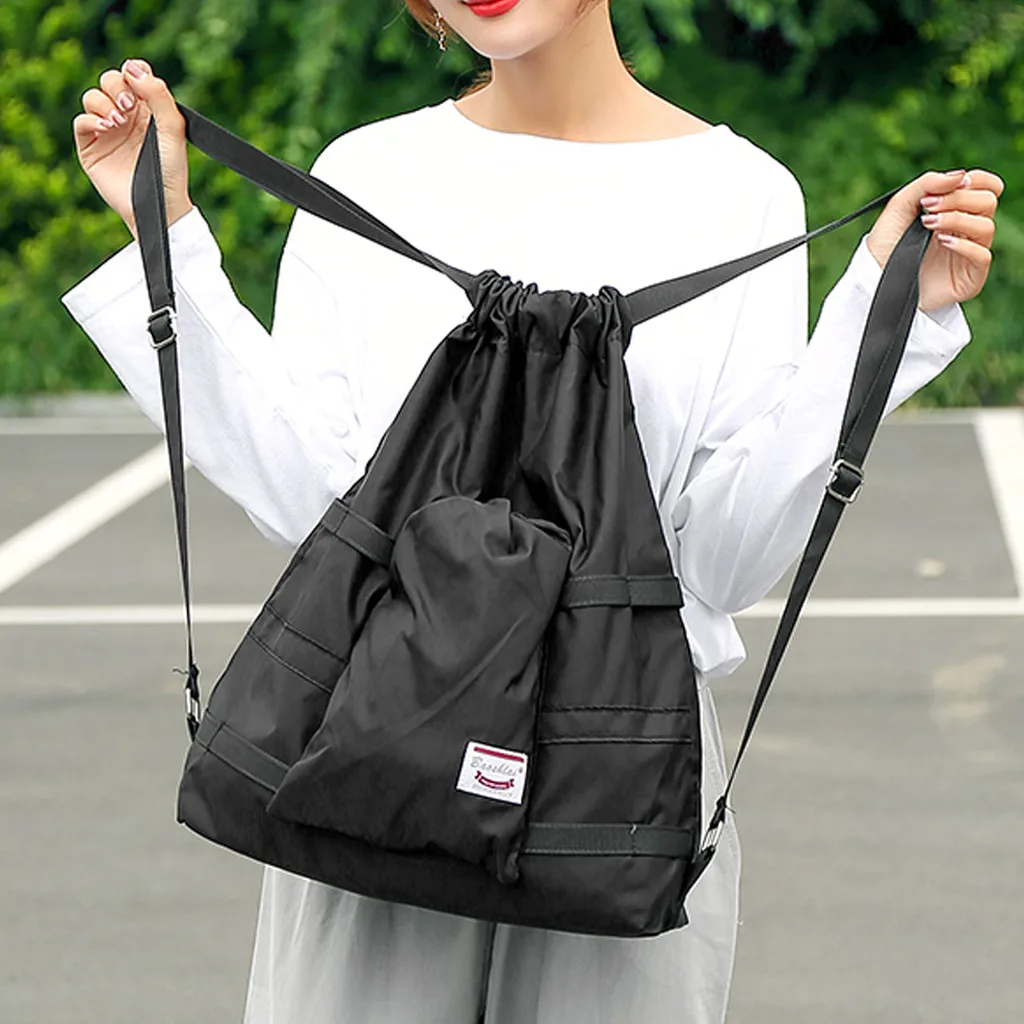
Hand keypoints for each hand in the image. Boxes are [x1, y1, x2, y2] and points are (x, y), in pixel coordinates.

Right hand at [73, 59, 192, 239]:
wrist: (160, 205)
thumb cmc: (171, 171)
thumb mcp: (172, 130)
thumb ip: (158, 96)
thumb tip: (133, 68)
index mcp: (148, 110)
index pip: (134, 75)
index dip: (134, 72)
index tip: (138, 84)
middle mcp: (126, 117)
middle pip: (110, 80)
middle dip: (116, 86)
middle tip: (129, 106)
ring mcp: (108, 131)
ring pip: (92, 97)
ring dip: (104, 103)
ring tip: (119, 123)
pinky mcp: (91, 147)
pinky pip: (81, 122)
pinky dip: (91, 119)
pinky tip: (107, 128)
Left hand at [866, 168, 1003, 313]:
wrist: (873, 279)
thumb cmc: (886, 245)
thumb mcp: (899, 207)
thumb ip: (926, 184)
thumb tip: (959, 175)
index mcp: (957, 210)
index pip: (987, 187)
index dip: (977, 180)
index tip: (954, 183)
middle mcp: (966, 230)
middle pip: (987, 202)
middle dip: (958, 199)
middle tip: (930, 206)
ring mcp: (969, 254)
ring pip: (986, 226)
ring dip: (956, 219)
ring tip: (928, 223)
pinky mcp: (969, 277)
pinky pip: (982, 255)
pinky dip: (963, 245)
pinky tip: (942, 241)